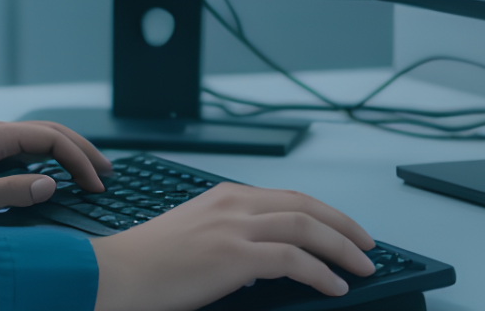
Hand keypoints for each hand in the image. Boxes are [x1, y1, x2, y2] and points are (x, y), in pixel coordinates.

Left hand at [0, 120, 112, 220]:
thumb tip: (51, 185)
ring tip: (93, 174)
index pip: (50, 139)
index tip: (96, 185)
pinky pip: (26, 154)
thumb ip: (11, 192)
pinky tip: (60, 177)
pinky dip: (50, 162)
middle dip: (83, 151)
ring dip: (69, 155)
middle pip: (51, 134)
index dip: (78, 160)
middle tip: (108, 174)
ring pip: (40, 142)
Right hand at [91, 183, 375, 310]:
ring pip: (307, 228)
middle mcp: (234, 204)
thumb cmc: (149, 263)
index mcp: (225, 196)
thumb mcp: (195, 235)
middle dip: (344, 227)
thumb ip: (231, 237)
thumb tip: (262, 260)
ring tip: (362, 268)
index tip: (346, 230)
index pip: (290, 197)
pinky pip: (294, 260)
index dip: (326, 214)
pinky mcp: (234, 255)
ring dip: (342, 249)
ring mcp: (235, 227)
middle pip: (306, 207)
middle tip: (368, 247)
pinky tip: (334, 288)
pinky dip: (321, 274)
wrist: (117, 273)